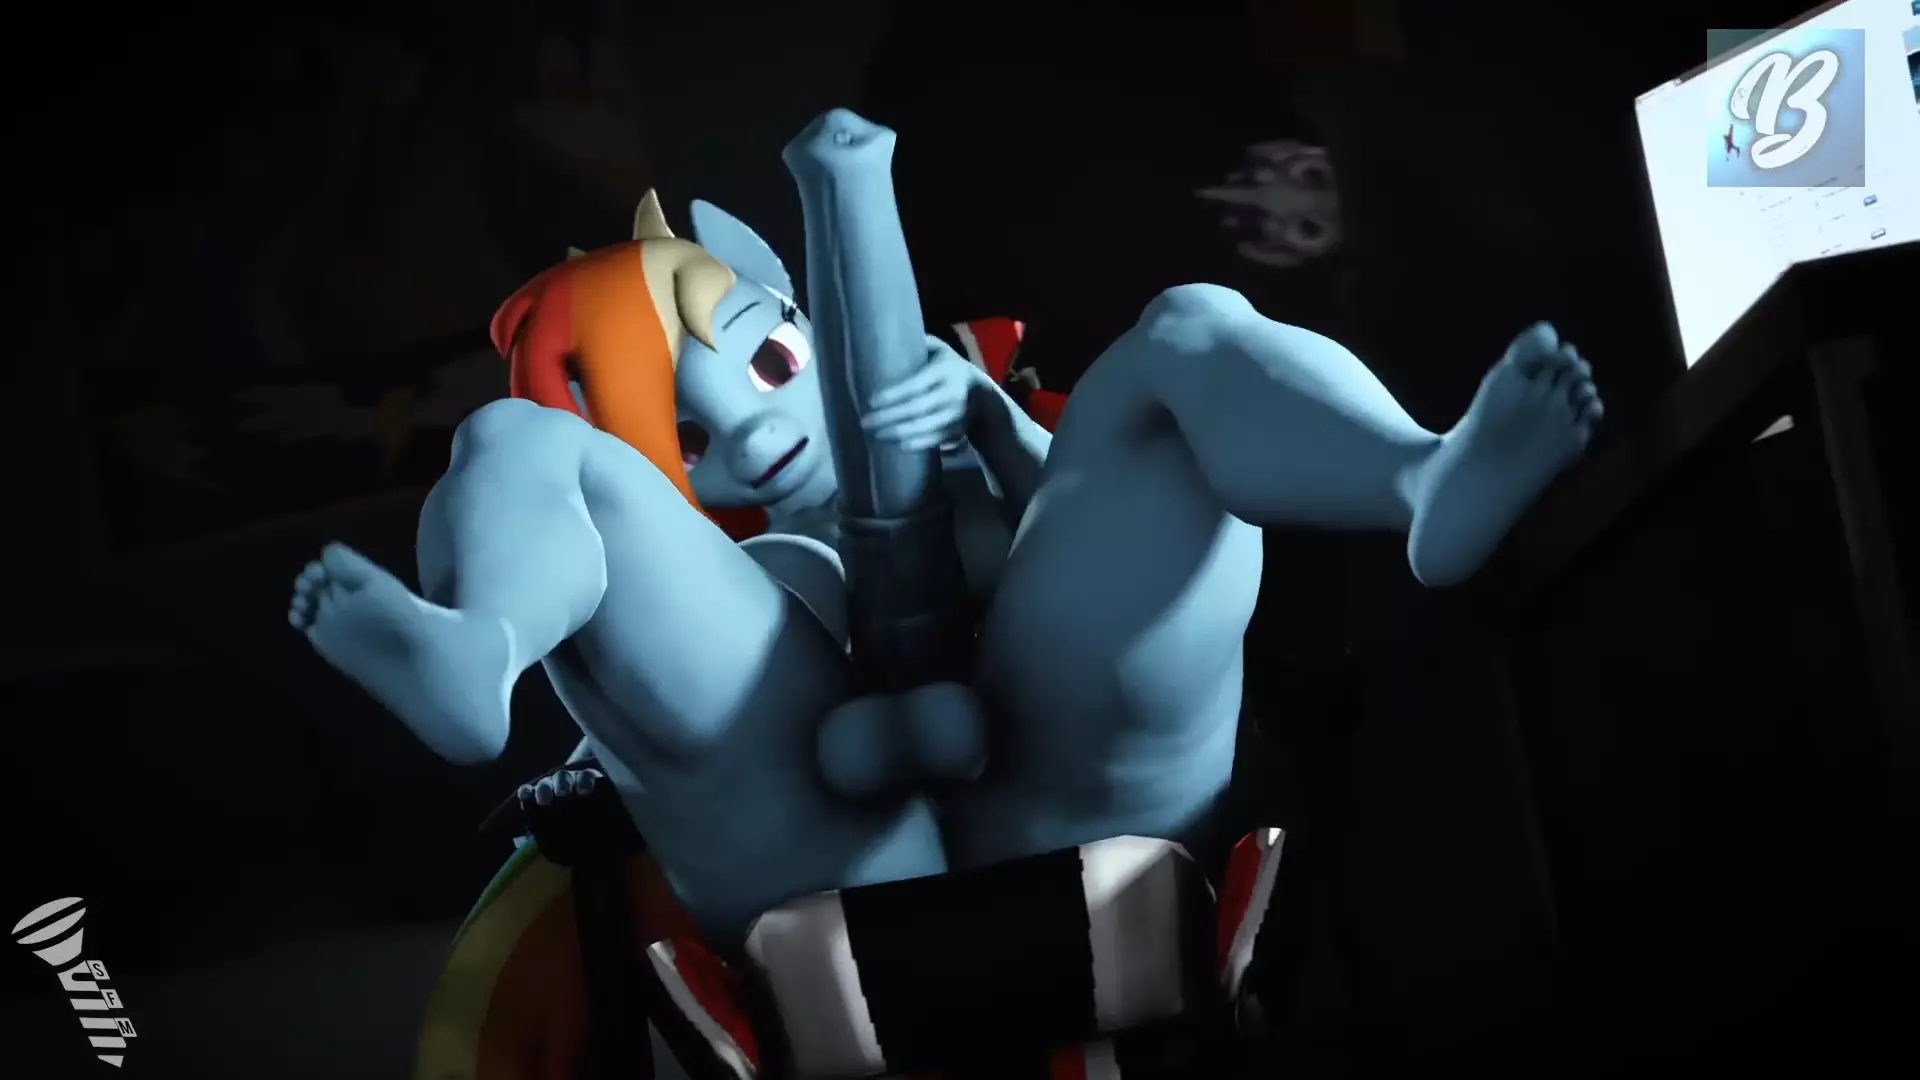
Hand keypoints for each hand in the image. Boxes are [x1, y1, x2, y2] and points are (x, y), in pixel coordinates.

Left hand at [861, 336, 979, 451]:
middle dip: (888, 417)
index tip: (872, 401)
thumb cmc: (951, 369)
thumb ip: (921, 343)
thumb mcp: (942, 351)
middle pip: (916, 408)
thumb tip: (890, 337)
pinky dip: (916, 443)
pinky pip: (934, 439)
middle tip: (865, 422)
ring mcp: (956, 414)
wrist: (983, 397)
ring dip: (898, 432)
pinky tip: (897, 444)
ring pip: (924, 427)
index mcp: (945, 371)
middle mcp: (952, 393)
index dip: (893, 394)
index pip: (916, 384)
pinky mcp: (957, 430)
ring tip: (876, 434)